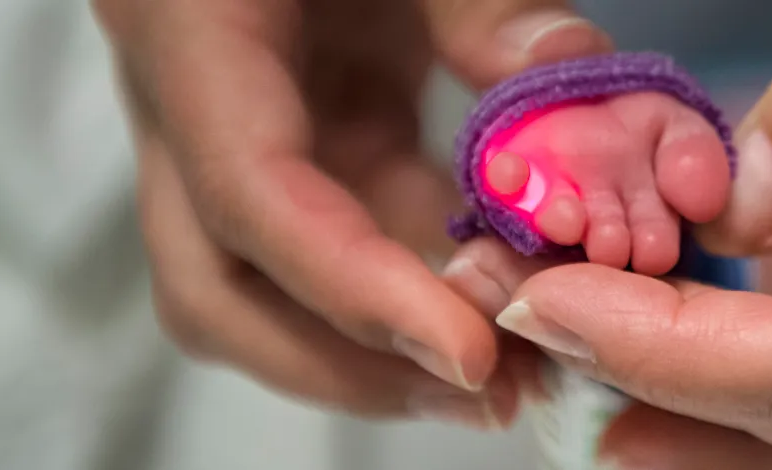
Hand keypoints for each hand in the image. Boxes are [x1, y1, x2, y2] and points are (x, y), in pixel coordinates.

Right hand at [96, 0, 608, 425]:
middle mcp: (192, 104)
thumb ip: (487, 1)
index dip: (358, 291)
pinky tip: (494, 294)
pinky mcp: (293, 132)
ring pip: (268, 283)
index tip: (471, 352)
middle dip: (351, 360)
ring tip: (502, 370)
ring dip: (379, 343)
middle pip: (221, 288)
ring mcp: (237, 129)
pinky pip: (334, 234)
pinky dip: (411, 280)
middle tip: (491, 391)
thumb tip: (579, 82)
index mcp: (191, 34)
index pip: (252, 199)